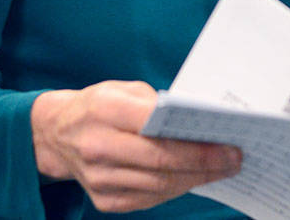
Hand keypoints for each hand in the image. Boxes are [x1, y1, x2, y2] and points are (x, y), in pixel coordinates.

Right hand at [31, 80, 242, 212]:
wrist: (55, 133)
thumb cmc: (99, 105)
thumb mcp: (125, 89)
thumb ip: (158, 104)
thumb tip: (200, 122)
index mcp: (105, 110)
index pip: (157, 130)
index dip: (195, 141)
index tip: (227, 142)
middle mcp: (98, 146)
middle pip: (161, 162)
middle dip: (204, 163)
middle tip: (234, 159)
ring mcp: (98, 178)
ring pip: (158, 185)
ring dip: (195, 178)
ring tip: (222, 169)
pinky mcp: (102, 199)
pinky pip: (148, 199)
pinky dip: (175, 189)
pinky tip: (194, 178)